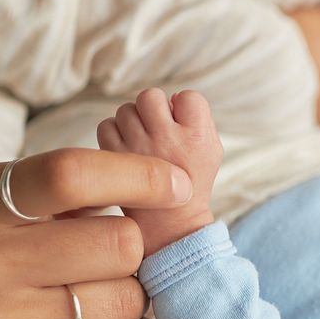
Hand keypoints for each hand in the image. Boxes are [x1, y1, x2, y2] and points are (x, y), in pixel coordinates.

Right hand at [0, 148, 194, 318]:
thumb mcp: (4, 214)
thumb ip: (70, 195)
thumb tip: (167, 184)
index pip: (72, 175)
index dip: (141, 176)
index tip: (177, 186)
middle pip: (120, 243)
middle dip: (132, 253)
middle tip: (108, 265)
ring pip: (128, 299)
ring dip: (131, 300)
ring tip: (94, 303)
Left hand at [97, 88, 221, 255]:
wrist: (169, 222)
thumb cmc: (192, 180)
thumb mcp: (212, 150)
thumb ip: (199, 118)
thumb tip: (170, 98)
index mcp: (197, 137)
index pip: (189, 97)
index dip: (185, 106)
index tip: (184, 123)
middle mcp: (167, 139)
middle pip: (151, 96)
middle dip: (154, 108)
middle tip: (159, 128)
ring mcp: (137, 148)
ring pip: (126, 109)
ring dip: (134, 120)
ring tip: (144, 141)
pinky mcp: (113, 158)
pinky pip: (106, 125)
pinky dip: (114, 133)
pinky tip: (127, 149)